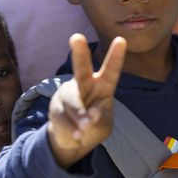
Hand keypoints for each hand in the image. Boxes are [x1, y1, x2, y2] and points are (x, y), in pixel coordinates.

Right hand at [47, 34, 126, 168]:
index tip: (121, 40)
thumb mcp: (103, 125)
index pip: (111, 69)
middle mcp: (84, 83)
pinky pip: (62, 116)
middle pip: (82, 68)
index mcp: (103, 85)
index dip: (116, 56)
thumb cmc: (94, 126)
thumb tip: (90, 115)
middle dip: (79, 52)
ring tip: (85, 128)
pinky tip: (76, 136)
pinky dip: (70, 128)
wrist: (72, 140)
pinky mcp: (56, 106)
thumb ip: (99, 119)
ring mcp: (68, 93)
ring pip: (71, 99)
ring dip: (78, 115)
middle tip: (76, 38)